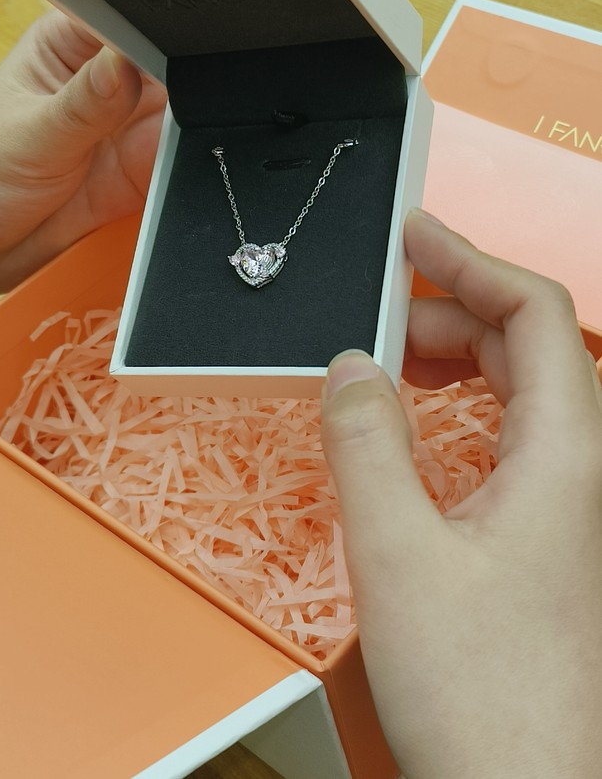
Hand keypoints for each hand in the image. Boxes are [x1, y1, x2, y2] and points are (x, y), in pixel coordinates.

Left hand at [0, 11, 165, 369]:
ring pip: (184, 117)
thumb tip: (127, 63)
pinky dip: (185, 172)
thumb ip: (84, 102)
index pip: (131, 19)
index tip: (170, 59)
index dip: (159, 31)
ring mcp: (125, 128)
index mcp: (71, 45)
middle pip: (169, 66)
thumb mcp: (29, 135)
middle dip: (182, 86)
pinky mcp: (138, 173)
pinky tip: (173, 177)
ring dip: (186, 132)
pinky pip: (180, 166)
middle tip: (171, 112)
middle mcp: (107, 81)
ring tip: (163, 150)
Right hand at [321, 209, 601, 778]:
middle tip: (378, 314)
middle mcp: (579, 470)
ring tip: (391, 362)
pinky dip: (458, 410)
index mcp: (565, 454)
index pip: (536, 313)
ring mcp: (566, 504)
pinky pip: (507, 438)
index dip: (473, 259)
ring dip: (454, 360)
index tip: (418, 233)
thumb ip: (366, 443)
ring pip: (518, 392)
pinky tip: (417, 428)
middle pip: (527, 345)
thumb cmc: (484, 696)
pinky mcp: (543, 534)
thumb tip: (350, 368)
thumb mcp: (396, 554)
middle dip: (451, 311)